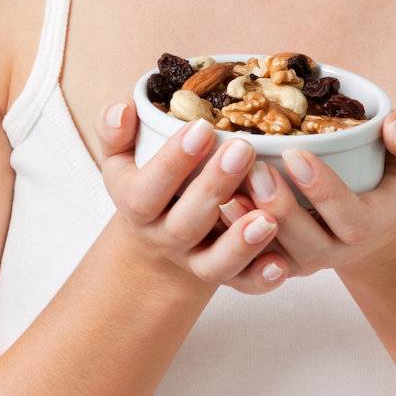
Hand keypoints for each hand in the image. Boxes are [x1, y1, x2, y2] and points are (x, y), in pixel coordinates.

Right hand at [93, 101, 289, 295]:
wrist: (157, 236)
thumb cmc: (146, 180)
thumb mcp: (121, 156)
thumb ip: (114, 132)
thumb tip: (122, 110)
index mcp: (136, 205)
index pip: (147, 190)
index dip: (173, 162)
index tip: (202, 127)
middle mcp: (165, 238)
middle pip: (185, 224)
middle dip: (214, 187)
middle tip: (243, 149)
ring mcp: (196, 260)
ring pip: (214, 264)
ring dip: (241, 243)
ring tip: (268, 217)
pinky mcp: (226, 276)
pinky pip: (242, 285)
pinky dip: (261, 277)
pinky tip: (281, 263)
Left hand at [219, 109, 395, 280]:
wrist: (375, 219)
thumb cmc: (393, 177)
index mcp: (372, 225)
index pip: (349, 218)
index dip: (323, 189)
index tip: (296, 154)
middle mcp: (336, 252)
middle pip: (305, 241)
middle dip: (279, 206)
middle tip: (253, 168)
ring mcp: (302, 261)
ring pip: (271, 252)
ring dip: (245, 222)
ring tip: (223, 185)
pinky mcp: (275, 262)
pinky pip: (248, 256)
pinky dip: (228, 232)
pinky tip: (208, 200)